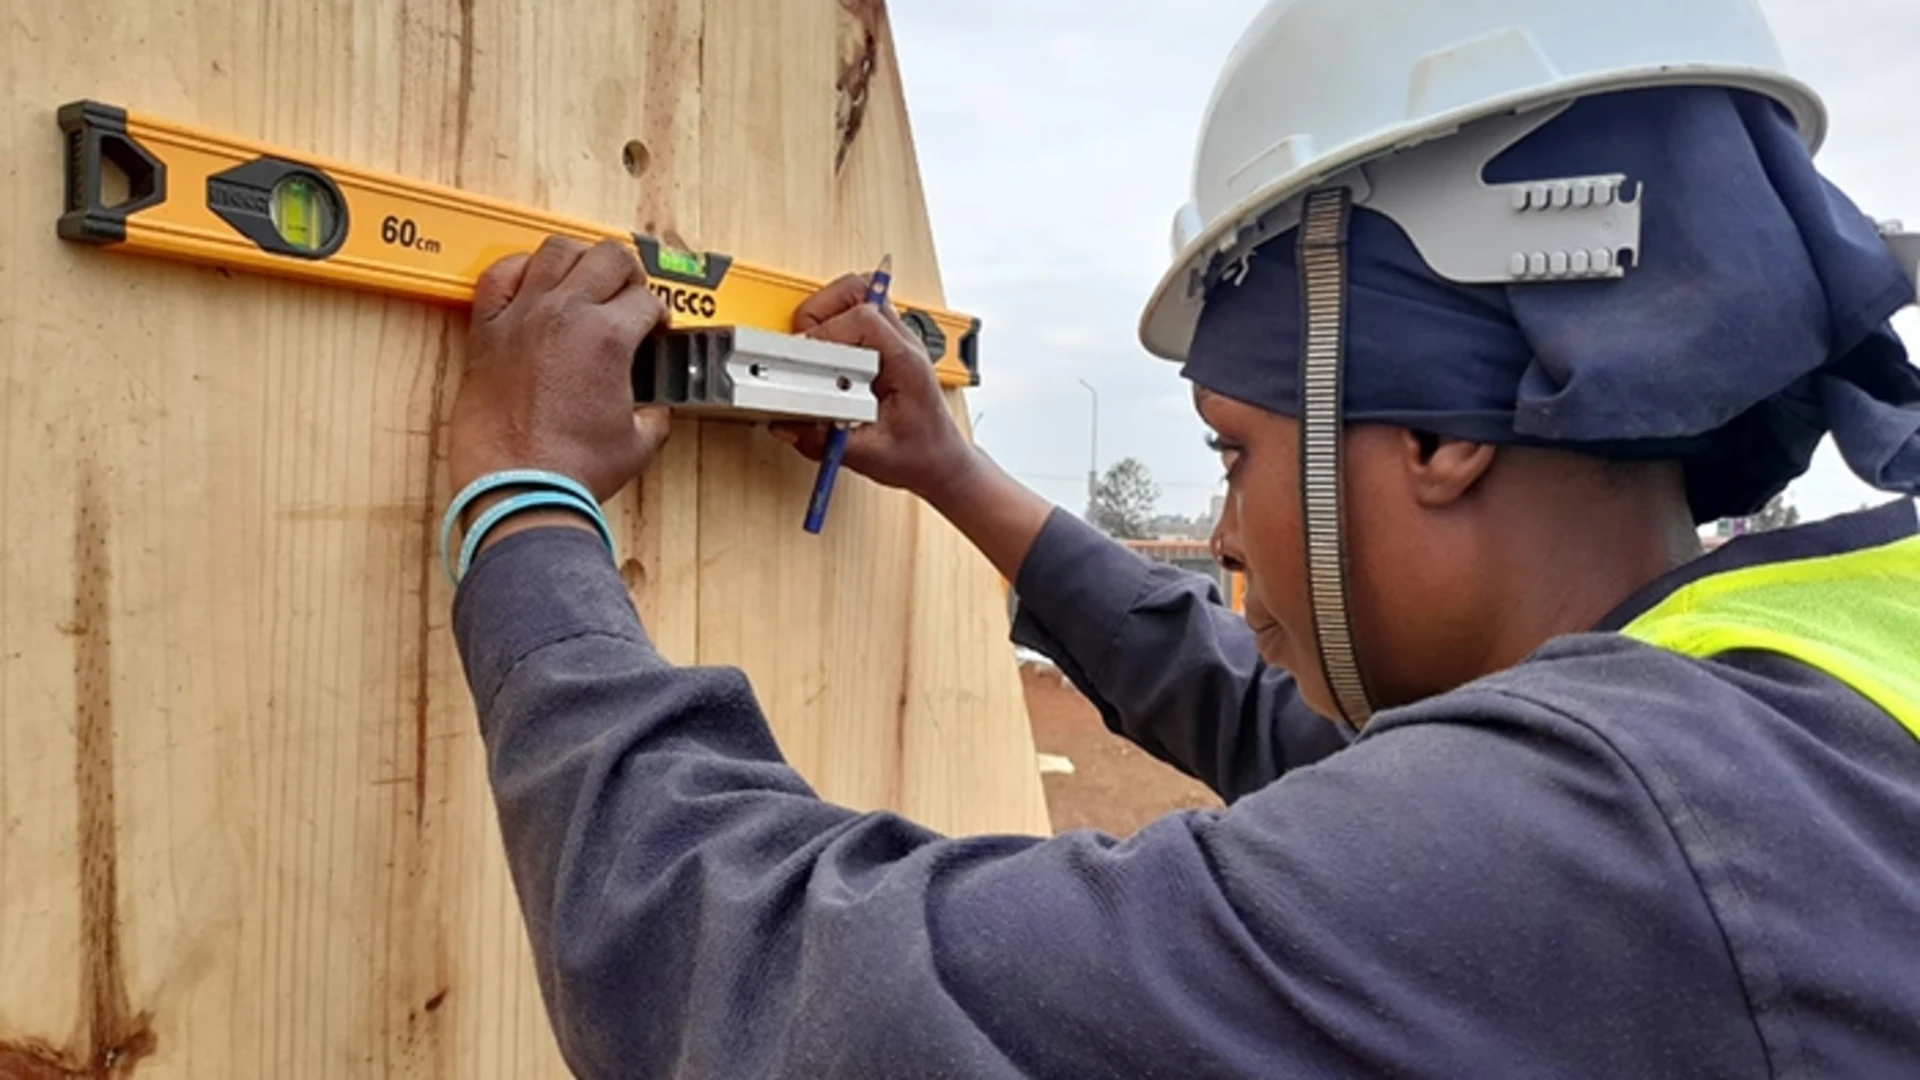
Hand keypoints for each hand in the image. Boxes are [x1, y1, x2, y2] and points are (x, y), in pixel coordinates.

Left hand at [448, 237, 672, 541]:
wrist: (517, 488)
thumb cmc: (570, 469)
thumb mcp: (637, 443)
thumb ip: (653, 416)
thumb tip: (653, 411)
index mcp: (608, 337)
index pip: (647, 300)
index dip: (658, 316)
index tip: (654, 329)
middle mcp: (566, 314)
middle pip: (609, 257)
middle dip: (628, 274)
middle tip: (628, 296)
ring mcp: (523, 316)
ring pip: (556, 251)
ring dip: (579, 260)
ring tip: (585, 279)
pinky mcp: (487, 330)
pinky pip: (499, 275)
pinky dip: (518, 269)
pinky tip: (532, 282)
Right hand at [769, 273, 977, 501]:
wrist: (941, 462)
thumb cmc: (920, 454)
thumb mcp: (870, 455)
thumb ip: (825, 442)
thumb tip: (789, 425)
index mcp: (906, 362)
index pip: (863, 319)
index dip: (826, 332)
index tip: (804, 356)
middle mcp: (903, 344)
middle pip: (859, 291)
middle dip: (821, 309)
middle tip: (803, 342)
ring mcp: (895, 342)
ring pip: (859, 295)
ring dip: (826, 310)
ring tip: (809, 342)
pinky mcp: (885, 347)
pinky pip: (858, 315)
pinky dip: (833, 322)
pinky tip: (821, 349)